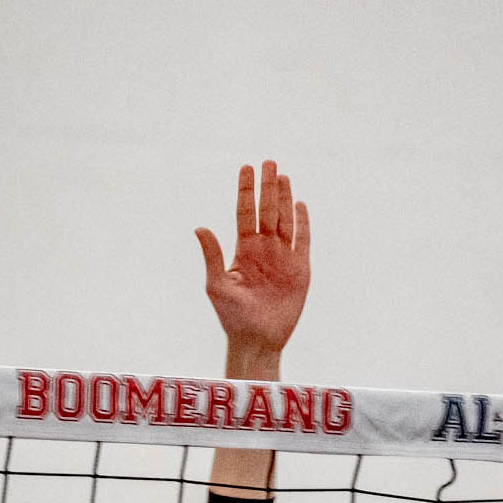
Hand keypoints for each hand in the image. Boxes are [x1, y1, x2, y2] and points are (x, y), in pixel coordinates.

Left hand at [195, 160, 310, 379]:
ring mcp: (283, 257)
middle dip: (267, 187)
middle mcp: (263, 249)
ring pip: (285, 220)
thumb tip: (199, 227)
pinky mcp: (300, 269)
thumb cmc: (233, 317)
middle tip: (268, 161)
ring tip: (282, 175)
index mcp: (243, 250)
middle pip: (266, 210)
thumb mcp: (218, 286)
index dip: (246, 191)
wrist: (257, 340)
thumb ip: (212, 256)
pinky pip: (303, 240)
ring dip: (284, 198)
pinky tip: (300, 205)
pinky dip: (303, 223)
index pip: (245, 213)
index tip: (246, 168)